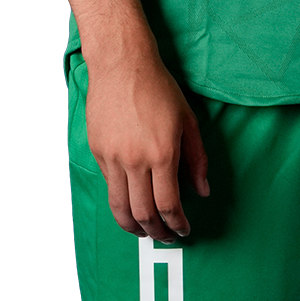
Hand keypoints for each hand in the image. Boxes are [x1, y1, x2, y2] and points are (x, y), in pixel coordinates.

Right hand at [84, 44, 210, 237]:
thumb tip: (202, 191)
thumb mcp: (188, 121)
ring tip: (144, 231)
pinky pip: (109, 186)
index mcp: (162, 154)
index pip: (169, 205)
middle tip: (165, 236)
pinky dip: (120, 202)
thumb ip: (197, 159)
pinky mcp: (97, 151)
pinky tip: (131, 202)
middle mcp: (135, 160)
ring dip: (133, 226)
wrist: (121, 64)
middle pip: (143, 213)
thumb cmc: (158, 89)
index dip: (177, 224)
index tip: (183, 230)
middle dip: (156, 232)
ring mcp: (112, 157)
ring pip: (120, 207)